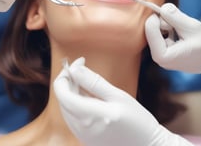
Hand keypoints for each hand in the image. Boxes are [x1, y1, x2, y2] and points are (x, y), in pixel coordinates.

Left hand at [54, 58, 192, 145]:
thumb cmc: (137, 120)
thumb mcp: (118, 96)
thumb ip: (94, 82)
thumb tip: (75, 68)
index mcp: (90, 115)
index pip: (62, 92)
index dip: (66, 74)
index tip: (79, 62)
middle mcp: (81, 128)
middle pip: (63, 100)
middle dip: (68, 81)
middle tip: (82, 66)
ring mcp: (82, 136)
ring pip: (66, 108)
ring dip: (71, 92)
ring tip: (86, 80)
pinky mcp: (85, 139)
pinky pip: (73, 117)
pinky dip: (76, 103)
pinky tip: (89, 96)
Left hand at [145, 3, 200, 78]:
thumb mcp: (193, 27)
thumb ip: (176, 17)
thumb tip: (164, 7)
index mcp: (163, 56)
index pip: (150, 29)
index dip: (158, 17)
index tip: (169, 14)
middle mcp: (158, 57)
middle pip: (150, 28)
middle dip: (164, 22)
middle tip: (179, 26)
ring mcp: (159, 54)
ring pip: (155, 29)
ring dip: (167, 25)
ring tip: (181, 32)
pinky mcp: (161, 50)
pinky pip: (158, 33)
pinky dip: (168, 29)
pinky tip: (178, 35)